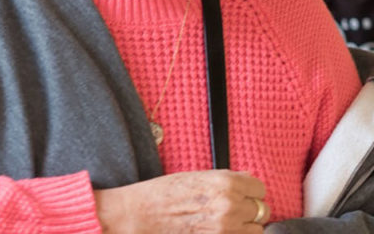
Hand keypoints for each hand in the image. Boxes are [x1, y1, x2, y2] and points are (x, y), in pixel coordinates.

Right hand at [94, 169, 270, 233]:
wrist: (143, 215)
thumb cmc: (164, 192)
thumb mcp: (195, 176)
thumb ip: (226, 179)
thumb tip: (247, 178)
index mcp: (224, 183)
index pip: (259, 187)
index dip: (251, 189)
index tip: (245, 191)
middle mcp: (230, 206)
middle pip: (261, 210)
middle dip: (250, 208)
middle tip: (234, 207)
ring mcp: (226, 229)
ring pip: (256, 230)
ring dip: (246, 226)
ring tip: (228, 221)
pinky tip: (221, 230)